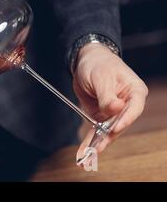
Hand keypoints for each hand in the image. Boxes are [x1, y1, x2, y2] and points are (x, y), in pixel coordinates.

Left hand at [72, 43, 147, 157]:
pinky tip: (84, 151)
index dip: (125, 119)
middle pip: (119, 124)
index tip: (115, 128)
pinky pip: (97, 130)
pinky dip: (90, 140)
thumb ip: (107, 95)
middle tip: (96, 150)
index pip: (134, 108)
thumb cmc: (99, 64)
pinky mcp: (101, 116)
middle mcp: (127, 105)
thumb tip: (116, 108)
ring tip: (86, 158)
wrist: (87, 61)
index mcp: (135, 92)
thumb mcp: (101, 77)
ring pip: (107, 132)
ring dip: (96, 144)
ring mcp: (114, 113)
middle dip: (107, 138)